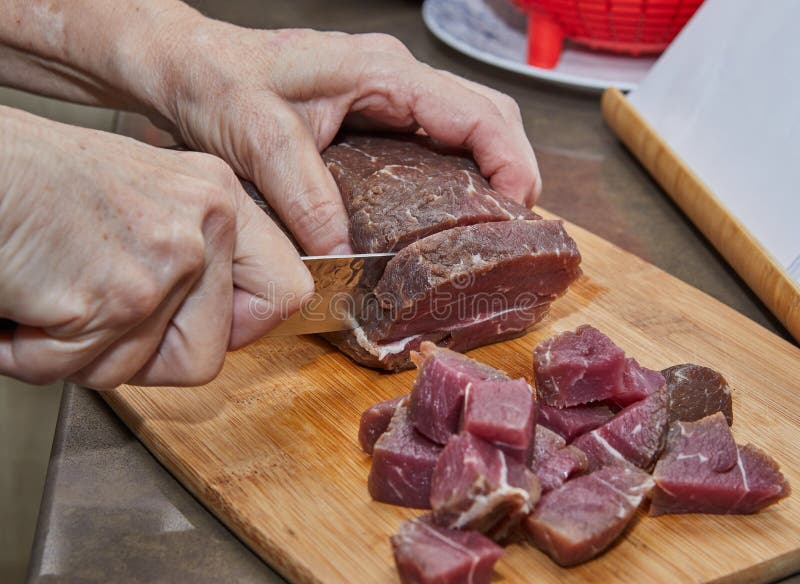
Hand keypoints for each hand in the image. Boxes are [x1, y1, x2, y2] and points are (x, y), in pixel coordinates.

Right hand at [0, 106, 312, 388]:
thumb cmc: (33, 179)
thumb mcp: (145, 199)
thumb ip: (194, 255)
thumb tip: (230, 322)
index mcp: (219, 197)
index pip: (286, 291)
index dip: (244, 329)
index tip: (212, 332)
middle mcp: (206, 221)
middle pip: (212, 355)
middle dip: (145, 356)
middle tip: (98, 316)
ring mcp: (167, 258)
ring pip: (137, 370)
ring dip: (78, 351)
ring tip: (49, 289)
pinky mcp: (117, 294)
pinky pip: (77, 368)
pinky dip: (31, 353)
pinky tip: (22, 299)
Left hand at [135, 20, 540, 253]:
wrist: (186, 66)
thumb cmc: (217, 82)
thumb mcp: (257, 137)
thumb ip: (303, 193)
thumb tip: (343, 251)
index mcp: (380, 73)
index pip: (475, 111)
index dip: (511, 160)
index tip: (520, 208)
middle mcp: (394, 78)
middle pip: (486, 116)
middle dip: (511, 169)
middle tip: (511, 229)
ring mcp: (387, 95)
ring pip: (466, 127)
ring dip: (488, 173)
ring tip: (489, 227)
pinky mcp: (374, 114)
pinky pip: (435, 140)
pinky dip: (456, 173)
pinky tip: (447, 212)